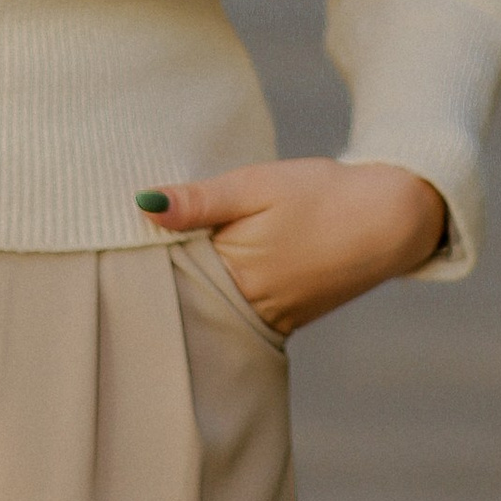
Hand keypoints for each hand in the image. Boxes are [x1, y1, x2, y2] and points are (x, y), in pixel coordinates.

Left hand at [138, 158, 447, 335]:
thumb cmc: (321, 195)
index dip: (143, 255)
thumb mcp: (256, 185)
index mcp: (238, 277)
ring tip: (157, 248)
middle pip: (188, 294)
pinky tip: (207, 259)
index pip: (170, 275)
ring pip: (212, 301)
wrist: (391, 219)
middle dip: (161, 272)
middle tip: (121, 241)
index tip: (109, 232)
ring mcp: (272, 316)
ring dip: (191, 278)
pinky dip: (220, 285)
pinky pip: (239, 304)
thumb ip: (200, 201)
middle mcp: (252, 309)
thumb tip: (141, 206)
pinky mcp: (287, 312)